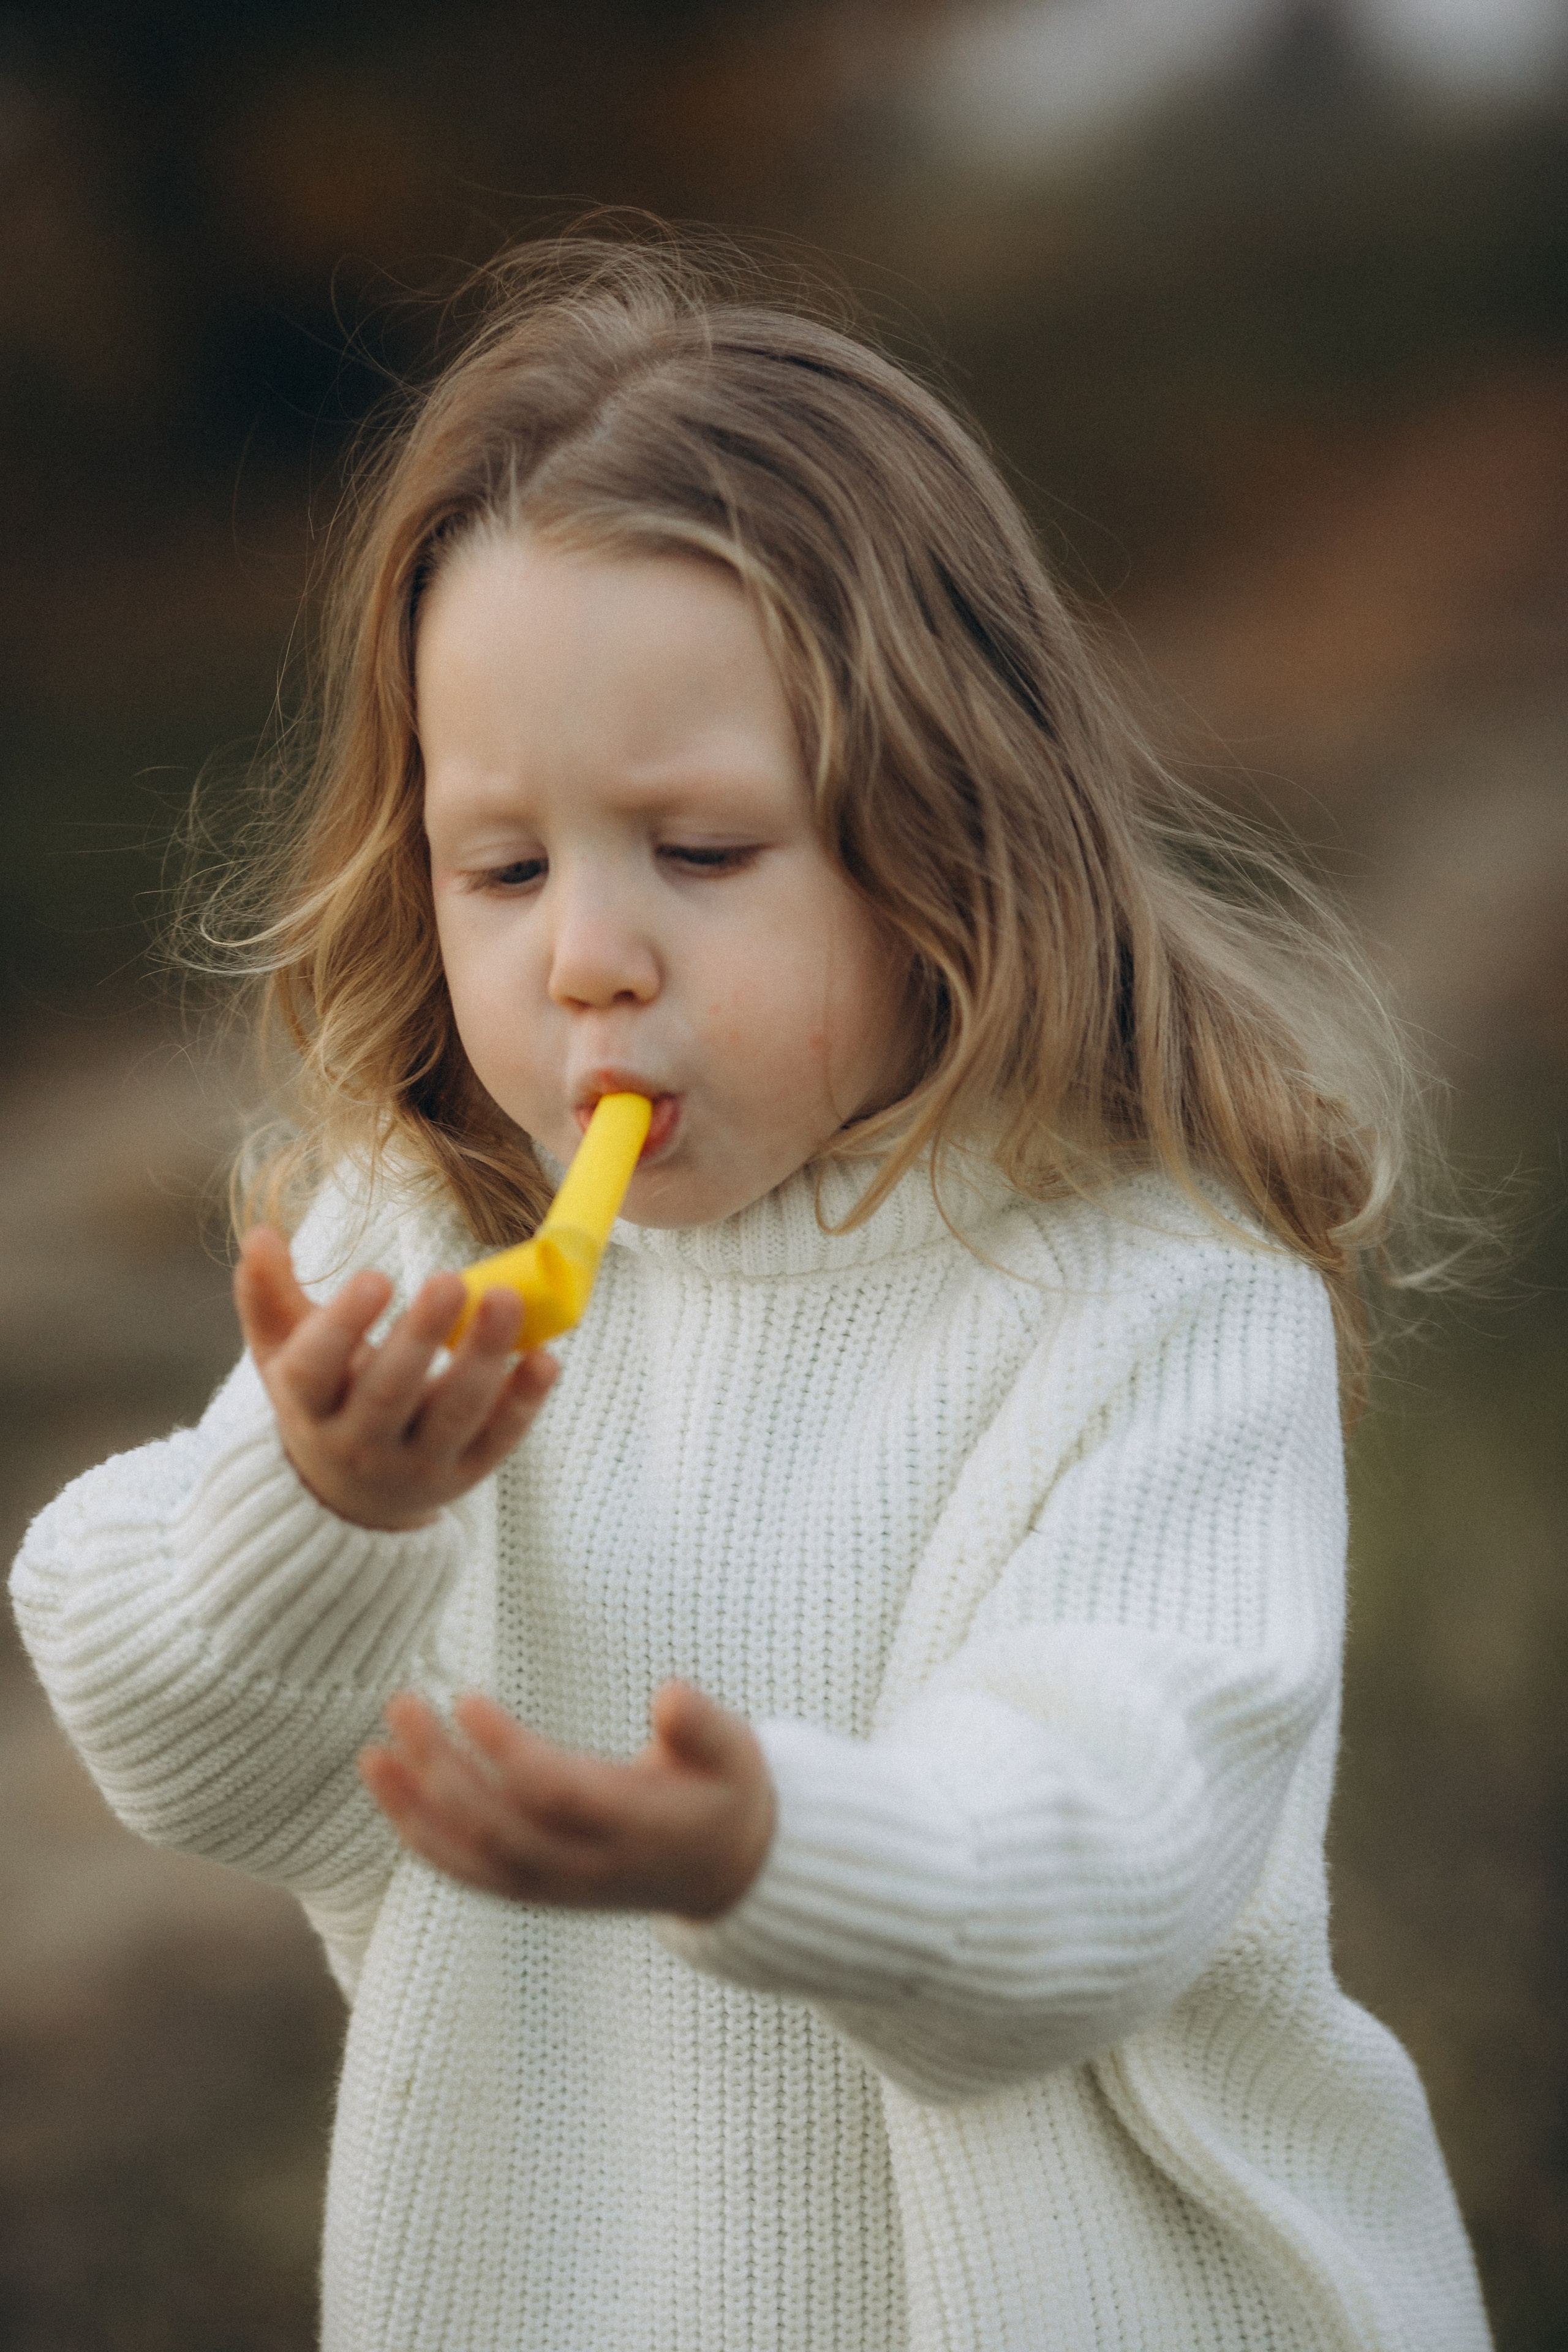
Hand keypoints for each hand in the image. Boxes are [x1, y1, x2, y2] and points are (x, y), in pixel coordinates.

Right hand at [235, 1224, 557, 1530]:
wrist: (349, 1502)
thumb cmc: (321, 1403)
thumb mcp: (283, 1357)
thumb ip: (268, 1297)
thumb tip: (259, 1232)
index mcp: (308, 1407)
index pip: (316, 1372)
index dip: (342, 1327)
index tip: (375, 1277)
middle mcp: (359, 1445)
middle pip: (390, 1393)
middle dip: (421, 1336)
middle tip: (450, 1280)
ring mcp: (417, 1465)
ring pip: (453, 1414)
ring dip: (483, 1358)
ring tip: (506, 1299)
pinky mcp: (467, 1473)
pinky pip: (499, 1438)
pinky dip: (524, 1400)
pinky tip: (546, 1357)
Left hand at [359, 1682, 776, 1920]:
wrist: (727, 1871)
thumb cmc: (724, 1791)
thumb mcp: (736, 1752)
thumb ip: (704, 1726)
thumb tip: (669, 1693)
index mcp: (637, 1827)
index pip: (553, 1793)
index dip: (504, 1750)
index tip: (465, 1697)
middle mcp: (589, 1867)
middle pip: (497, 1827)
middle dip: (440, 1770)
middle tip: (404, 1702)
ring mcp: (559, 1887)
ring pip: (473, 1860)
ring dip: (416, 1809)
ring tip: (374, 1753)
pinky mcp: (538, 1892)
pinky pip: (469, 1876)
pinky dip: (423, 1839)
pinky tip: (392, 1794)